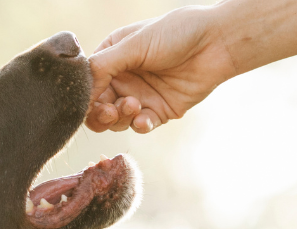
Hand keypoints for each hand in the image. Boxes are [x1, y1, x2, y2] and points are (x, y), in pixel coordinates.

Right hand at [85, 6, 236, 132]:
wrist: (217, 42)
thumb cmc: (175, 33)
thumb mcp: (132, 45)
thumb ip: (102, 67)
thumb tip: (79, 90)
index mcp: (111, 59)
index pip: (87, 84)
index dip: (84, 97)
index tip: (88, 103)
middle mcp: (122, 79)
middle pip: (97, 108)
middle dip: (100, 113)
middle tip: (110, 111)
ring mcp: (140, 96)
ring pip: (116, 121)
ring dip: (120, 117)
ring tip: (134, 105)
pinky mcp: (158, 111)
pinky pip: (140, 125)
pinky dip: (139, 125)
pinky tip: (145, 119)